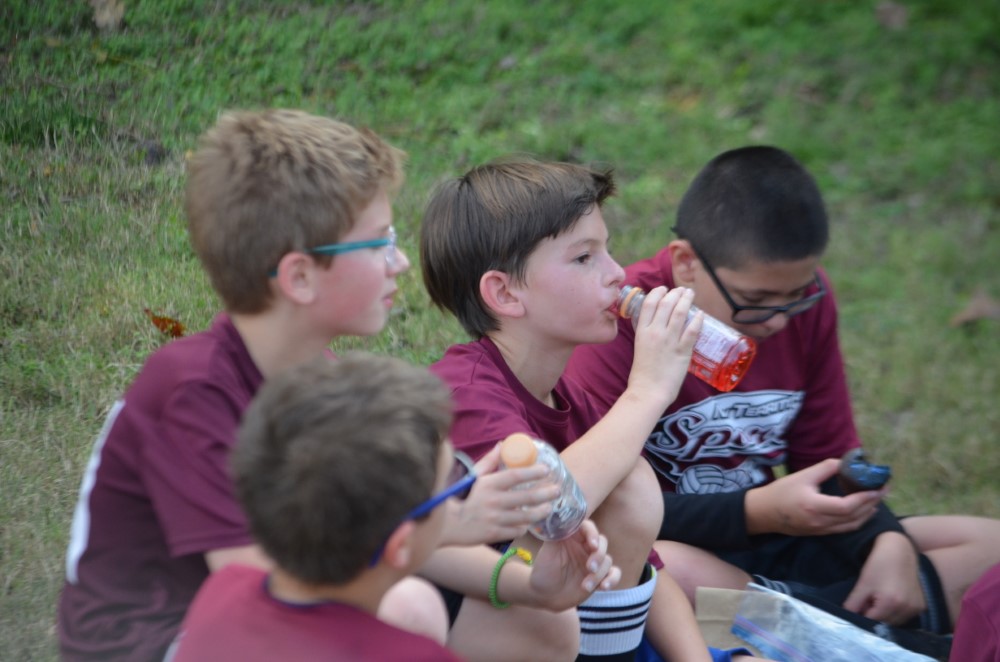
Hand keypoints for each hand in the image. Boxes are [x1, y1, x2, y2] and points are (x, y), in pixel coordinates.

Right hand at [440, 443, 558, 545]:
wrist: (448, 524)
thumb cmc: (463, 496)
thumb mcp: (475, 476)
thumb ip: (489, 461)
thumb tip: (502, 445)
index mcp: (488, 484)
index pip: (515, 475)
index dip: (533, 472)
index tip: (546, 469)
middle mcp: (493, 501)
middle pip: (526, 497)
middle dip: (545, 494)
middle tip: (557, 491)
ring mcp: (494, 519)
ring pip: (525, 516)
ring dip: (540, 512)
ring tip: (548, 508)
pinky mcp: (494, 534)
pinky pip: (516, 531)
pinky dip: (523, 527)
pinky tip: (528, 523)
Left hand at [526, 519, 620, 611]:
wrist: (545, 595)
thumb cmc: (544, 570)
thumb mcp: (547, 552)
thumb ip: (554, 534)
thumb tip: (557, 517)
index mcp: (573, 537)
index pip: (587, 527)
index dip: (592, 533)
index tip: (592, 545)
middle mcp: (585, 547)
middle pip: (602, 543)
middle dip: (599, 555)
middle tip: (589, 567)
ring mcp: (594, 561)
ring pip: (607, 560)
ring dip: (599, 574)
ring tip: (585, 586)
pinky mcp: (600, 576)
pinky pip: (614, 573)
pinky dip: (613, 579)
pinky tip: (604, 587)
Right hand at [627, 287, 701, 409]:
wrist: (648, 392)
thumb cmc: (642, 374)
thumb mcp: (640, 347)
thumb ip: (647, 334)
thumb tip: (657, 324)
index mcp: (642, 331)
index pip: (649, 304)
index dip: (657, 293)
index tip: (664, 289)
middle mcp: (655, 333)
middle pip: (666, 304)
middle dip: (675, 293)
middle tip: (682, 290)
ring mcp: (669, 341)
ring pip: (679, 313)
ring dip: (686, 300)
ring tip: (690, 294)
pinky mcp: (682, 351)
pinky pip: (692, 330)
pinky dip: (697, 320)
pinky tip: (701, 314)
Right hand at [745, 458, 884, 535]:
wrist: (763, 513)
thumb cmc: (781, 492)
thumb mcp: (802, 476)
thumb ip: (825, 468)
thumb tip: (845, 462)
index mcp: (815, 506)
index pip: (848, 506)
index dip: (865, 497)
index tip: (878, 487)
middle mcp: (820, 521)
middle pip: (854, 516)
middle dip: (872, 503)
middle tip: (884, 489)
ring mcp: (821, 530)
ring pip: (852, 525)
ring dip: (868, 513)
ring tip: (877, 499)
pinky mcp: (820, 533)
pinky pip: (845, 528)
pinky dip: (858, 520)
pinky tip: (864, 511)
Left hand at [843, 531, 925, 623]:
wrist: (900, 550)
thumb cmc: (879, 564)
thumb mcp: (863, 583)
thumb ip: (854, 603)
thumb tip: (846, 616)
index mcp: (890, 603)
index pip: (871, 621)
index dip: (862, 616)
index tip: (858, 607)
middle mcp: (906, 608)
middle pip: (884, 624)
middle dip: (874, 616)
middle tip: (868, 601)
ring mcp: (916, 608)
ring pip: (896, 622)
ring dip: (885, 616)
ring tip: (880, 598)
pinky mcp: (921, 606)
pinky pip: (905, 617)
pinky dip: (896, 613)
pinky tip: (891, 599)